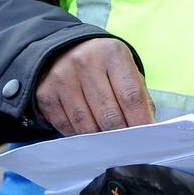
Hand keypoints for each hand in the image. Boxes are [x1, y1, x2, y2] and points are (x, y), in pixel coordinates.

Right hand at [34, 38, 153, 135]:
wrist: (65, 50)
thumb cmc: (104, 65)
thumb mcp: (125, 69)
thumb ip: (139, 97)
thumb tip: (148, 129)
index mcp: (112, 54)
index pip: (131, 97)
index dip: (140, 122)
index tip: (145, 139)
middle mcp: (85, 62)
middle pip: (109, 115)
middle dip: (121, 135)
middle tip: (127, 144)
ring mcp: (62, 78)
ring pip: (87, 125)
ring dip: (100, 138)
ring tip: (108, 139)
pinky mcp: (45, 93)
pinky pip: (67, 127)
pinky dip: (80, 135)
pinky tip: (87, 131)